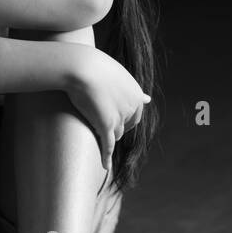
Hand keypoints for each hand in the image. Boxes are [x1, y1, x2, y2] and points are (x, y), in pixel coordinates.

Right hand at [63, 47, 150, 169]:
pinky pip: (108, 146)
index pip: (135, 116)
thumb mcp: (118, 74)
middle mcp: (132, 107)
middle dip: (117, 129)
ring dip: (106, 135)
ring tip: (93, 131)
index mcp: (136, 94)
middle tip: (101, 124)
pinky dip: (106, 158)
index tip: (114, 119)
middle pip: (126, 127)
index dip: (125, 120)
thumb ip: (132, 90)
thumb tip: (149, 99)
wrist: (82, 66)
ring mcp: (120, 117)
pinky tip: (105, 167)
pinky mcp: (106, 125)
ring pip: (115, 135)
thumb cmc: (95, 66)